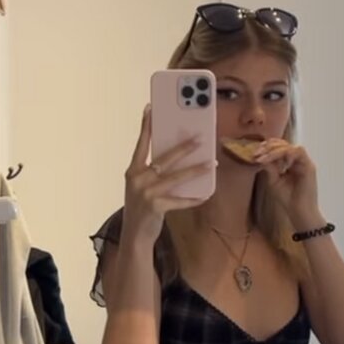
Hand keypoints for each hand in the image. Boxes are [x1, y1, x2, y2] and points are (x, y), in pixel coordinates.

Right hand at [123, 105, 213, 243]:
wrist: (134, 236)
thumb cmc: (142, 209)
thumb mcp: (141, 187)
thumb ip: (152, 173)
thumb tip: (176, 158)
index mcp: (132, 170)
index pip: (140, 144)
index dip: (146, 126)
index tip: (151, 108)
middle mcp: (137, 178)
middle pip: (165, 158)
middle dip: (184, 147)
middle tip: (200, 138)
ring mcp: (146, 192)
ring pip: (176, 177)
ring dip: (196, 170)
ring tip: (211, 164)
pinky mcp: (156, 206)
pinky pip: (180, 200)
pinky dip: (194, 198)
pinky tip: (206, 194)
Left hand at [253, 139, 321, 227]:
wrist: (299, 213)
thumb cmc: (288, 200)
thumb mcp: (273, 181)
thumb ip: (269, 168)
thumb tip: (260, 155)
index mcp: (289, 163)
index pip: (278, 148)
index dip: (266, 148)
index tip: (255, 154)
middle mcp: (297, 160)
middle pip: (283, 144)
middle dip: (268, 147)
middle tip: (257, 154)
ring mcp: (304, 162)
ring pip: (290, 147)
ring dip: (275, 151)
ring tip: (264, 158)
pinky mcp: (309, 166)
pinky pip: (299, 152)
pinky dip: (287, 154)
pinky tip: (279, 163)